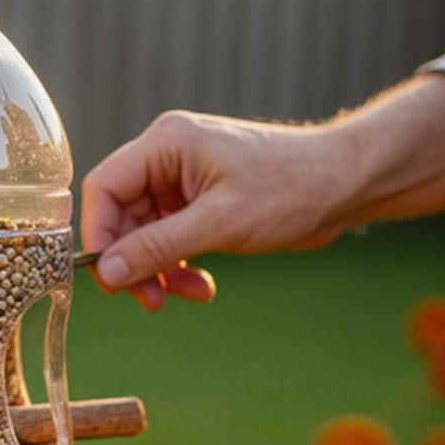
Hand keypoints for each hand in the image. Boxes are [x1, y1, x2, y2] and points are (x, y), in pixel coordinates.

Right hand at [82, 111, 348, 310]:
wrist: (346, 185)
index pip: (104, 188)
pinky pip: (169, 238)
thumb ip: (157, 247)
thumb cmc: (291, 189)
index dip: (99, 235)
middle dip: (134, 262)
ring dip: (159, 270)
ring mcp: (181, 180)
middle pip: (122, 216)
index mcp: (165, 144)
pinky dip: (179, 265)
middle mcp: (166, 157)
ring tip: (185, 295)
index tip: (109, 278)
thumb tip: (106, 272)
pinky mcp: (197, 202)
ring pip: (144, 233)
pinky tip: (201, 285)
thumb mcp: (219, 223)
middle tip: (150, 300)